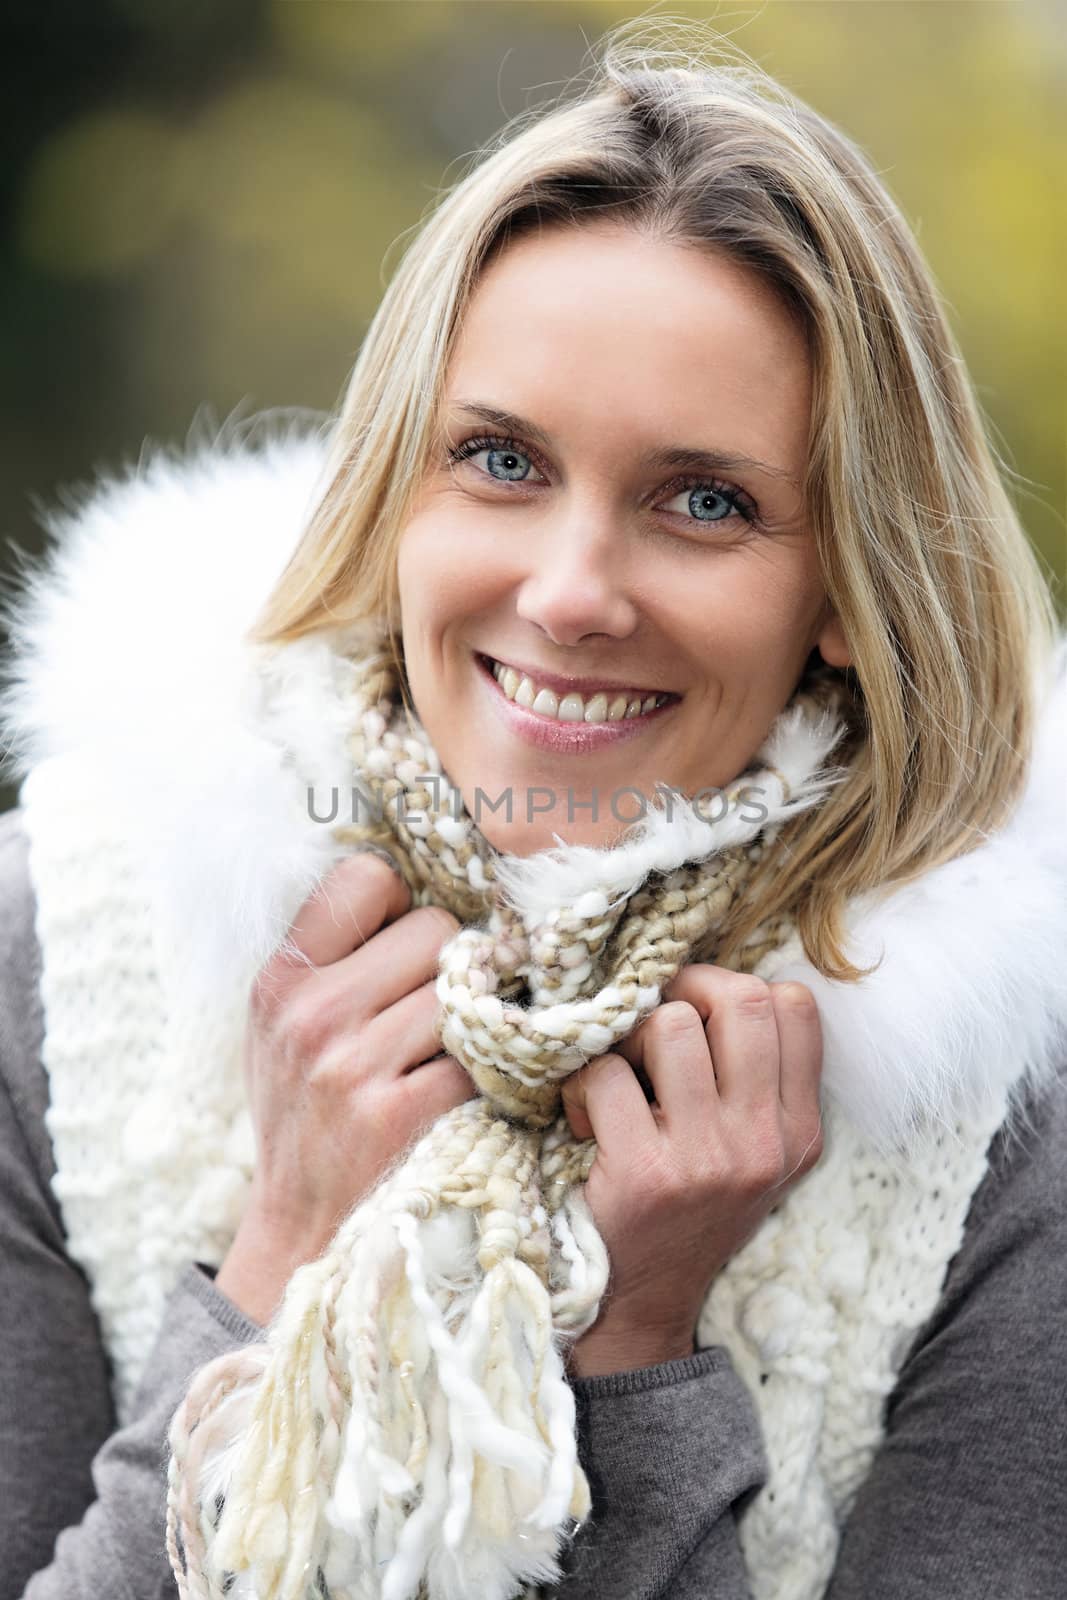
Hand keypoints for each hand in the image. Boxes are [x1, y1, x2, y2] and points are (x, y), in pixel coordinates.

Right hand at [215, 852, 475, 1324]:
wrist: (302, 1231)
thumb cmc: (306, 1116)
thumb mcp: (285, 1028)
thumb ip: (335, 959)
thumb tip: (419, 886)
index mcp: (281, 980)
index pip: (365, 877)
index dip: (401, 903)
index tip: (405, 944)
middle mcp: (312, 1015)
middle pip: (435, 928)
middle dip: (451, 963)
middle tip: (439, 1009)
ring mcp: (355, 1067)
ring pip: (465, 988)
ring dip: (475, 1018)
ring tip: (453, 1050)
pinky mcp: (402, 1115)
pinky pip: (480, 1054)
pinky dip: (489, 1069)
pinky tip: (471, 1089)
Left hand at [560, 966, 824, 1376]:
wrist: (644, 1303)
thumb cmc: (688, 1205)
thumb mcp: (751, 1150)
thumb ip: (752, 1078)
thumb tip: (709, 982)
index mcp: (798, 1129)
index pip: (796, 1007)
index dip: (737, 987)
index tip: (698, 1010)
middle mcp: (764, 1142)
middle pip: (742, 999)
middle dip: (684, 987)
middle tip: (649, 1019)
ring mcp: (708, 1159)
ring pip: (670, 1024)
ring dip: (629, 1036)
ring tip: (619, 1074)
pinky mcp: (646, 1175)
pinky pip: (607, 1074)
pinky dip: (582, 1084)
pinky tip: (586, 1119)